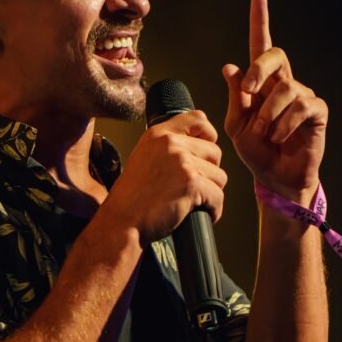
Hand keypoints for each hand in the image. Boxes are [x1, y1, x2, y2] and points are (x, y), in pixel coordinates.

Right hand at [104, 110, 226, 243]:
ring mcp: (182, 162)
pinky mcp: (191, 184)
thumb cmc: (133, 197)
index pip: (199, 119)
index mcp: (159, 134)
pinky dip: (212, 210)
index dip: (208, 137)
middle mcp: (171, 143)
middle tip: (191, 187)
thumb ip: (168, 146)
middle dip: (208, 173)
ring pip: (219, 176)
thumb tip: (201, 143)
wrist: (123, 222)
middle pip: (215, 152)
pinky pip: (218, 197)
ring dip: (210, 193)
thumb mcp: (144, 157)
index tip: (203, 154)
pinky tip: (195, 214)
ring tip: (190, 202)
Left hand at [223, 0, 327, 203]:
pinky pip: (301, 107)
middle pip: (275, 54)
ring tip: (266, 132)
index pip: (260, 48)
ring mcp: (302, 96)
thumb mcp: (237, 125)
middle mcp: (283, 84)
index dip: (259, 23)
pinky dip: (285, 123)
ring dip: (269, 112)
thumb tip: (231, 67)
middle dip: (260, 67)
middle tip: (250, 89)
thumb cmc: (256, 151)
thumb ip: (237, 96)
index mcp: (262, 84)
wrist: (274, 179)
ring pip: (285, 88)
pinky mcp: (317, 112)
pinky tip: (279, 136)